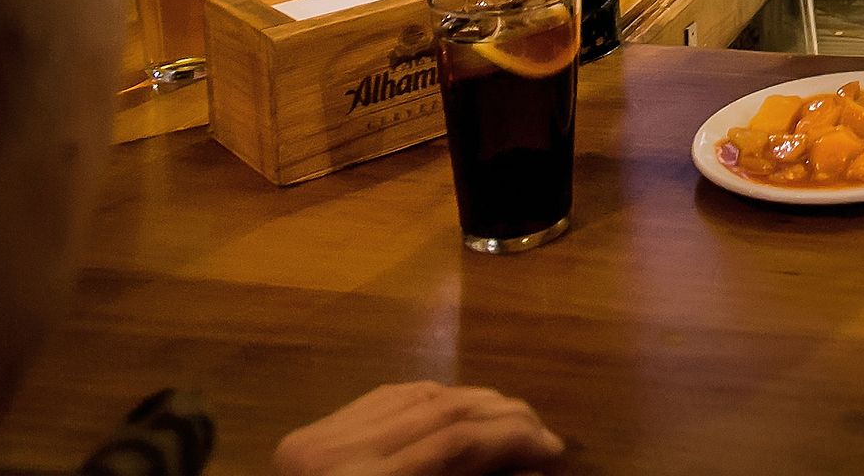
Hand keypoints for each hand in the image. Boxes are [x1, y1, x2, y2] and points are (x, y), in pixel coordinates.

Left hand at [272, 382, 561, 474]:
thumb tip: (531, 472)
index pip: (454, 443)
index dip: (512, 440)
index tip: (553, 450)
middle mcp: (336, 454)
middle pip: (440, 410)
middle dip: (502, 417)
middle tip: (543, 434)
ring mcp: (318, 440)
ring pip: (415, 396)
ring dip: (473, 401)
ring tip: (513, 418)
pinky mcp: (310, 436)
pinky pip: (382, 400)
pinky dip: (431, 399)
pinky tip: (460, 405)